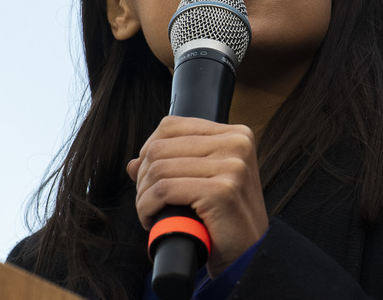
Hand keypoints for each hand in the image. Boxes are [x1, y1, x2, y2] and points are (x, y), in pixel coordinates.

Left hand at [127, 116, 268, 275]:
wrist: (248, 256)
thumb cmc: (226, 221)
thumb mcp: (204, 183)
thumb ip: (174, 165)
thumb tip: (133, 162)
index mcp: (237, 135)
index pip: (171, 126)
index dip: (148, 152)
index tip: (149, 179)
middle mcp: (238, 144)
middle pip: (160, 147)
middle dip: (143, 178)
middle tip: (149, 202)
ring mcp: (233, 166)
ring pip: (158, 169)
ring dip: (144, 196)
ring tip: (151, 213)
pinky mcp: (222, 190)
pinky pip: (163, 190)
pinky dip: (148, 207)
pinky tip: (152, 220)